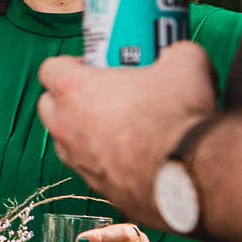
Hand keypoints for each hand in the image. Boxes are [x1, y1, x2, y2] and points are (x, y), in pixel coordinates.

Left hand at [34, 41, 218, 223]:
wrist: (191, 174)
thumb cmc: (177, 119)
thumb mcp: (184, 62)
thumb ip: (173, 52)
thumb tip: (179, 55)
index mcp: (75, 91)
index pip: (50, 68)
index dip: (72, 63)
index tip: (96, 64)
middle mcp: (67, 128)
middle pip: (50, 106)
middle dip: (70, 98)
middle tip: (105, 92)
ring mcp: (80, 163)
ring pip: (67, 142)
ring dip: (85, 132)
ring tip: (121, 124)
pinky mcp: (99, 189)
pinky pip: (93, 170)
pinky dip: (107, 161)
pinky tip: (137, 154)